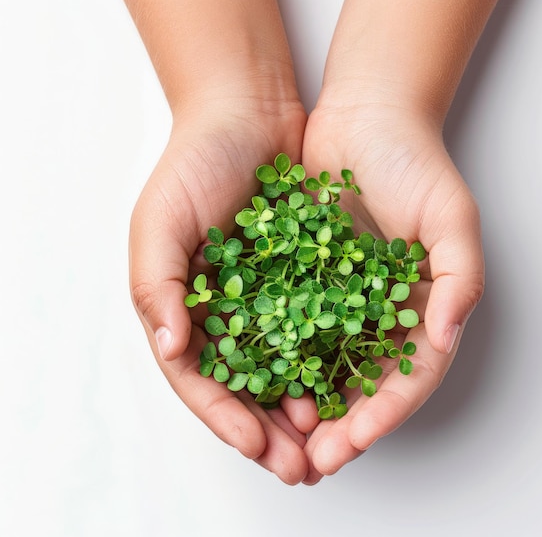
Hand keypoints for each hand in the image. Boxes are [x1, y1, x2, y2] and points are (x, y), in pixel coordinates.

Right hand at [129, 100, 320, 483]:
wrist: (248, 116)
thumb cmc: (194, 164)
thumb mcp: (159, 220)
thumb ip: (156, 285)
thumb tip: (173, 348)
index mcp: (185, 309)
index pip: (201, 380)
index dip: (226, 417)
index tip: (256, 446)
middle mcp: (226, 313)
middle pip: (247, 387)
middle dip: (271, 431)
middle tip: (300, 466)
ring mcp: (267, 299)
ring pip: (286, 368)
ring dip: (304, 406)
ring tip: (327, 438)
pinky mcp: (305, 279)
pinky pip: (318, 329)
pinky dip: (329, 360)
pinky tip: (345, 385)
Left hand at [300, 96, 484, 483]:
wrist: (364, 118)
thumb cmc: (414, 162)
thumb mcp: (451, 215)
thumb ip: (460, 276)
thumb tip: (446, 334)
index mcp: (423, 306)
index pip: (410, 375)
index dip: (386, 411)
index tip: (356, 438)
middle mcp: (382, 310)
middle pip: (365, 382)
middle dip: (343, 424)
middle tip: (314, 460)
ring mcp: (343, 297)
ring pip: (326, 365)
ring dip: (308, 403)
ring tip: (284, 438)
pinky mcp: (306, 278)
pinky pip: (292, 326)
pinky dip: (280, 358)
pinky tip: (261, 383)